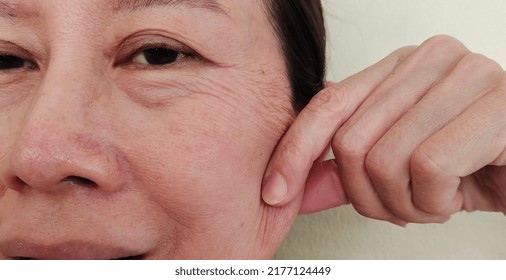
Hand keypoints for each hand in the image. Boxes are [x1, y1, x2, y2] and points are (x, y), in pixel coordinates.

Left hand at [262, 35, 505, 223]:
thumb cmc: (468, 166)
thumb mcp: (399, 162)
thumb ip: (348, 164)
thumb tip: (289, 179)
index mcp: (399, 66)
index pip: (328, 104)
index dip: (294, 152)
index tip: (275, 191)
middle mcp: (430, 59)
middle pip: (352, 141)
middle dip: (367, 196)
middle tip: (398, 206)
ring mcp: (466, 75)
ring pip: (386, 160)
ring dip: (404, 204)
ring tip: (431, 201)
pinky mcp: (498, 105)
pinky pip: (429, 168)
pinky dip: (435, 203)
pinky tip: (456, 195)